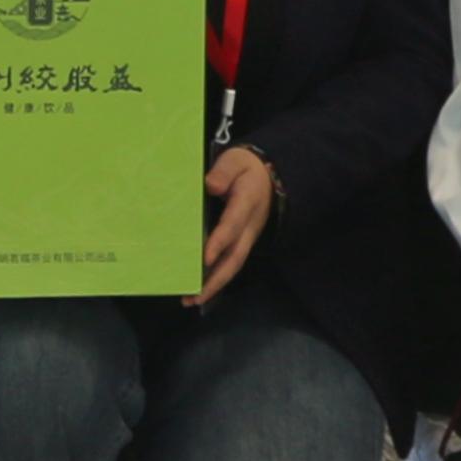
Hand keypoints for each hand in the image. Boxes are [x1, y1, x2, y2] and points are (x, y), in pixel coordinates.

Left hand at [194, 146, 282, 302]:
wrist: (269, 177)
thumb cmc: (246, 169)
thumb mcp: (236, 160)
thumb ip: (224, 172)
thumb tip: (210, 185)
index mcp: (247, 202)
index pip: (232, 224)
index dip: (219, 241)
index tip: (204, 258)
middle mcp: (249, 226)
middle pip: (235, 257)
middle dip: (216, 279)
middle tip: (194, 296)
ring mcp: (247, 237)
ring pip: (233, 265)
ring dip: (213, 285)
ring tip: (191, 300)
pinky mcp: (241, 242)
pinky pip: (230, 263)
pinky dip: (215, 279)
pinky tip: (197, 290)